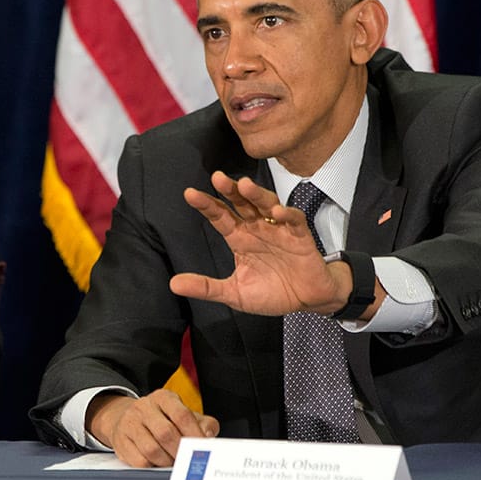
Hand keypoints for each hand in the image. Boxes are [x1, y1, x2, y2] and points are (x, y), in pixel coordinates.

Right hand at [86, 389, 218, 467]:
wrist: (128, 419)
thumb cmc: (163, 419)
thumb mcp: (183, 414)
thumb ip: (202, 424)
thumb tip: (208, 436)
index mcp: (163, 397)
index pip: (182, 415)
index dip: (194, 434)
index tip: (202, 448)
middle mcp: (144, 407)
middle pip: (166, 433)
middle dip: (180, 451)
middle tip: (188, 460)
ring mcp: (130, 423)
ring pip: (152, 450)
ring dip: (167, 461)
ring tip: (173, 462)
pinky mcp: (121, 441)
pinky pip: (139, 461)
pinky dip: (153, 467)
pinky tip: (158, 463)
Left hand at [169, 172, 348, 314]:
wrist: (307, 301)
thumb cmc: (271, 293)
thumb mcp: (234, 293)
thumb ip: (206, 287)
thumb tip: (173, 284)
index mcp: (239, 238)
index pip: (219, 216)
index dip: (206, 205)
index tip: (189, 194)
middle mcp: (257, 228)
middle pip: (241, 203)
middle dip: (230, 190)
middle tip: (217, 178)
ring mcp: (279, 230)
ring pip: (266, 204)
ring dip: (256, 195)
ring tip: (244, 185)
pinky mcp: (301, 237)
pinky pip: (294, 221)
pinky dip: (287, 215)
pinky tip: (276, 212)